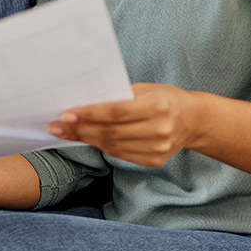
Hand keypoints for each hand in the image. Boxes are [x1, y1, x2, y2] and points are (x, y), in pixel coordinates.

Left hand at [48, 83, 203, 167]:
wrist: (194, 120)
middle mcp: (159, 129)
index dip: (89, 114)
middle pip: (111, 131)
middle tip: (56, 126)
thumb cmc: (165, 98)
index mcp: (157, 106)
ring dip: (86, 139)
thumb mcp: (146, 89)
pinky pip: (120, 154)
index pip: (116, 112)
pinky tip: (87, 139)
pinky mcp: (155, 161)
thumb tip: (85, 102)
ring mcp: (158, 148)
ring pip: (112, 145)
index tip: (66, 113)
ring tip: (65, 132)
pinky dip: (101, 146)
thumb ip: (120, 96)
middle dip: (79, 129)